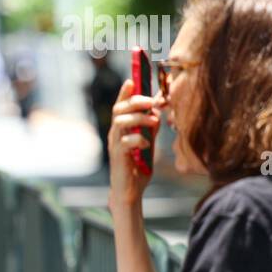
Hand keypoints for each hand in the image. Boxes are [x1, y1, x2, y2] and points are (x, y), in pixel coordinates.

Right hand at [108, 78, 161, 206]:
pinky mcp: (118, 156)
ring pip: (121, 122)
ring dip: (140, 119)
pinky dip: (138, 139)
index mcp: (121, 129)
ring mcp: (115, 144)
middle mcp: (115, 134)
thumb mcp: (146, 143)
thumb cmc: (137, 167)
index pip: (120, 105)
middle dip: (135, 102)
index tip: (131, 80)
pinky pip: (125, 141)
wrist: (129, 191)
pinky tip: (147, 145)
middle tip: (151, 102)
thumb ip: (148, 128)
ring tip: (154, 122)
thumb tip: (156, 110)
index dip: (124, 92)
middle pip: (119, 109)